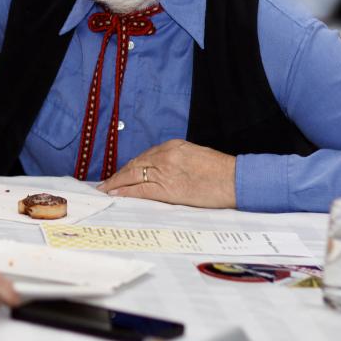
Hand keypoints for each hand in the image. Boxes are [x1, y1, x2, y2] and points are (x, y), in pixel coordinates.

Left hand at [96, 139, 236, 207]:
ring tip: (106, 190)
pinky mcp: (167, 188)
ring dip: (117, 183)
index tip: (121, 173)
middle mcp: (165, 155)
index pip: (145, 156)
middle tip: (106, 183)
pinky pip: (140, 189)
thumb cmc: (220, 171)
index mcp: (173, 146)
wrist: (234, 180)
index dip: (130, 166)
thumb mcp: (196, 156)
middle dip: (119, 175)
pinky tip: (116, 194)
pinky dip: (125, 191)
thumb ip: (177, 160)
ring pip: (132, 175)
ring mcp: (165, 171)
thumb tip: (165, 171)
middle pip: (135, 164)